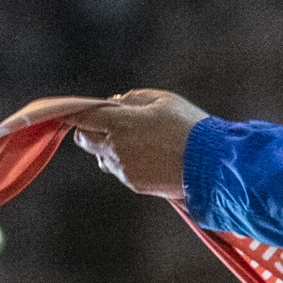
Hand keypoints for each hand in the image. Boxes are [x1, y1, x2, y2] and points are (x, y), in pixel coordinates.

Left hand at [68, 89, 214, 201]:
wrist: (210, 164)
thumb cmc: (188, 126)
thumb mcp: (162, 100)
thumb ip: (133, 99)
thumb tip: (115, 103)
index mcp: (120, 124)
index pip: (83, 118)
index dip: (76, 113)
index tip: (72, 110)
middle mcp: (116, 149)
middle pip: (84, 140)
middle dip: (89, 130)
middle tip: (106, 123)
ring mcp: (123, 169)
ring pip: (101, 157)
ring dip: (107, 147)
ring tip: (135, 139)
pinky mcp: (134, 183)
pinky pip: (119, 170)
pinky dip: (124, 161)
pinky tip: (147, 154)